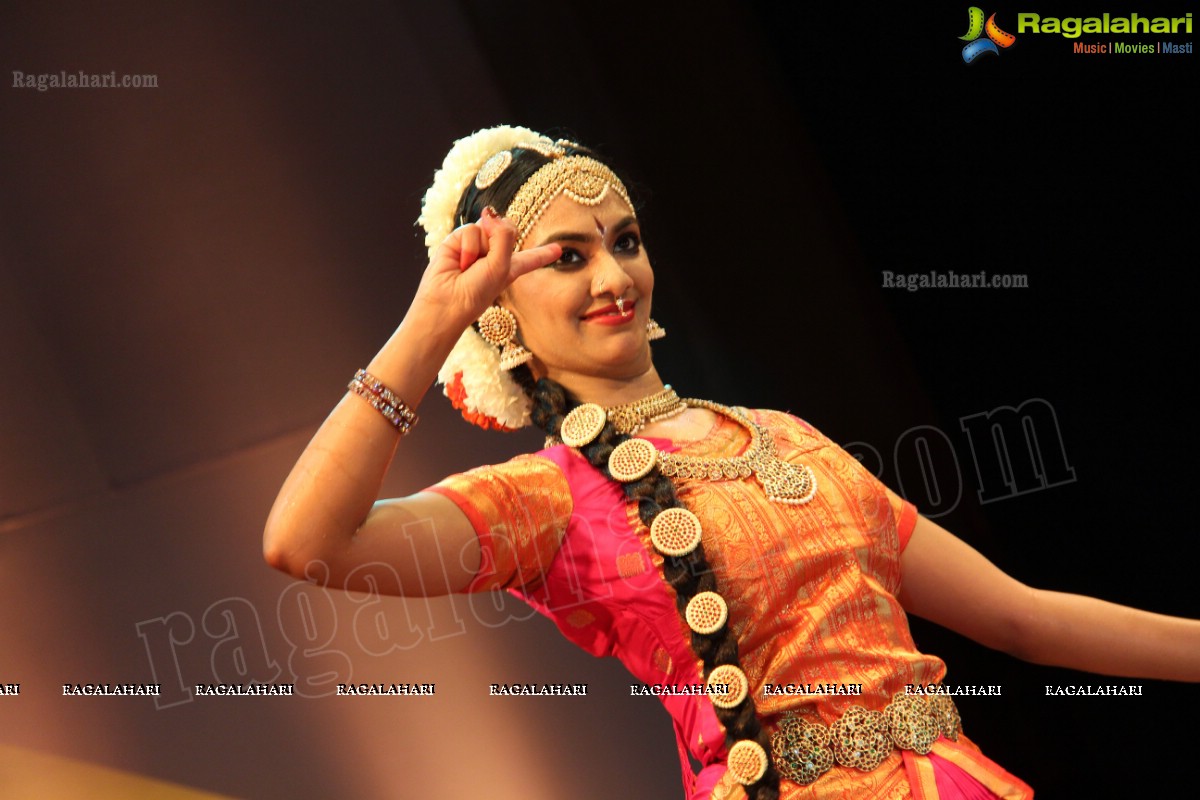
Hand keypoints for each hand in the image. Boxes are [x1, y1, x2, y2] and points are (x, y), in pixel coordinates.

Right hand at [411, 207, 561, 330]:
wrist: (446, 301)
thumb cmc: (476, 293)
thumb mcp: (501, 266)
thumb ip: (504, 235)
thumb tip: (488, 212)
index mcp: (510, 268)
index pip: (531, 259)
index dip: (543, 253)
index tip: (559, 250)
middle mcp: (494, 256)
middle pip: (507, 230)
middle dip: (501, 238)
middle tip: (487, 262)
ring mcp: (475, 247)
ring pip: (487, 227)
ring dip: (480, 247)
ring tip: (469, 267)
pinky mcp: (457, 241)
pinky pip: (469, 229)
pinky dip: (467, 246)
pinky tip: (460, 262)